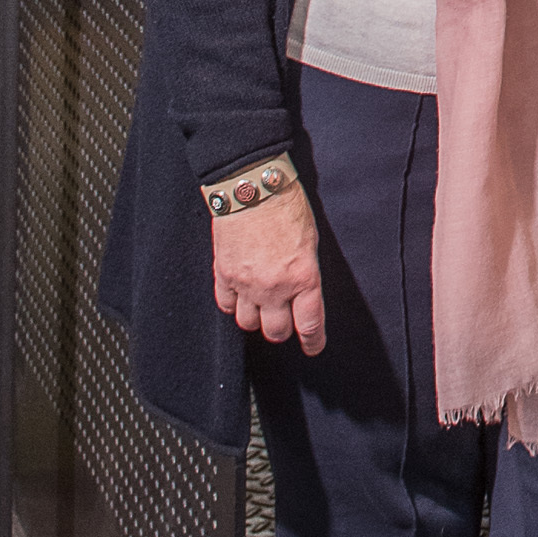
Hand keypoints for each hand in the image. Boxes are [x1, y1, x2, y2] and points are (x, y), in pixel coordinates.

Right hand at [210, 182, 325, 354]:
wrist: (252, 188)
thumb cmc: (286, 208)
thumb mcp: (310, 242)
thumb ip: (305, 272)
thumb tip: (302, 291)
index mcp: (304, 277)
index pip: (309, 324)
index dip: (313, 342)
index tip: (313, 348)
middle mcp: (275, 287)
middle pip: (276, 331)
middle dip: (282, 331)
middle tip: (284, 324)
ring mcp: (246, 284)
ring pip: (248, 323)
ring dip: (256, 319)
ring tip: (261, 308)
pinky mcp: (223, 275)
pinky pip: (226, 306)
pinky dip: (233, 306)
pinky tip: (240, 297)